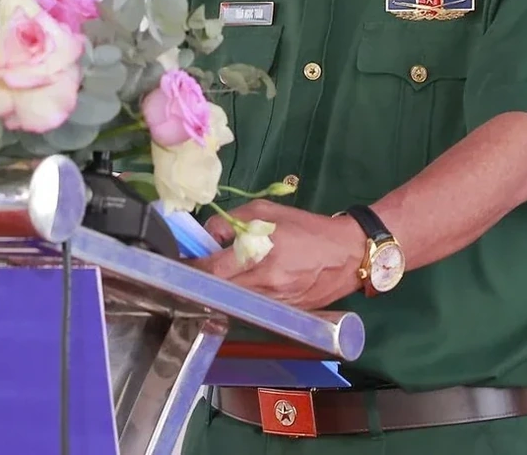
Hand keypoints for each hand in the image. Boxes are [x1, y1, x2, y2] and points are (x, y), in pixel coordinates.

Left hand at [191, 200, 366, 310]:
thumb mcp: (266, 212)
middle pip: (218, 291)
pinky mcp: (282, 315)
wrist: (347, 254)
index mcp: (262, 255)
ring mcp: (274, 304)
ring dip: (220, 291)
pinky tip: (242, 287)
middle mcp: (266, 285)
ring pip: (233, 303)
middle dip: (203, 280)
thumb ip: (231, 221)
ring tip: (218, 277)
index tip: (179, 263)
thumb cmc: (306, 228)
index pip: (213, 270)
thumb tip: (206, 236)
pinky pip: (251, 308)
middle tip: (194, 270)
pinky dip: (240, 299)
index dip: (192, 268)